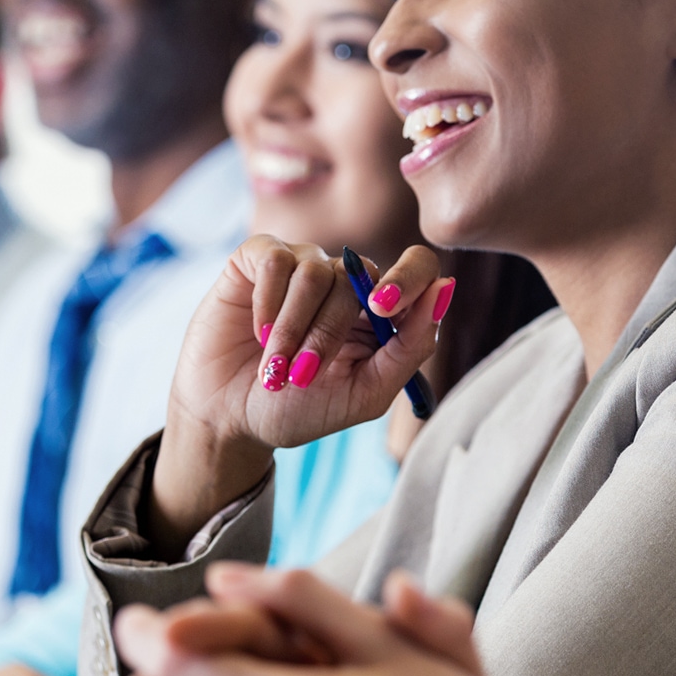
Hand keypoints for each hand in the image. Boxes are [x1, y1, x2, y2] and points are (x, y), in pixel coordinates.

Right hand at [152, 239, 442, 553]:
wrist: (228, 418)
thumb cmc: (297, 409)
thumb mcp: (363, 394)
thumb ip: (409, 349)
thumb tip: (446, 289)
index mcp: (380, 312)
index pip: (418, 267)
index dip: (409, 278)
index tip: (382, 309)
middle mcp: (345, 280)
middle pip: (359, 279)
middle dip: (327, 336)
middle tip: (301, 376)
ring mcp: (302, 264)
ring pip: (315, 273)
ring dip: (293, 329)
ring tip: (274, 368)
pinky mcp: (259, 257)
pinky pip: (276, 260)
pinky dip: (268, 303)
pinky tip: (258, 332)